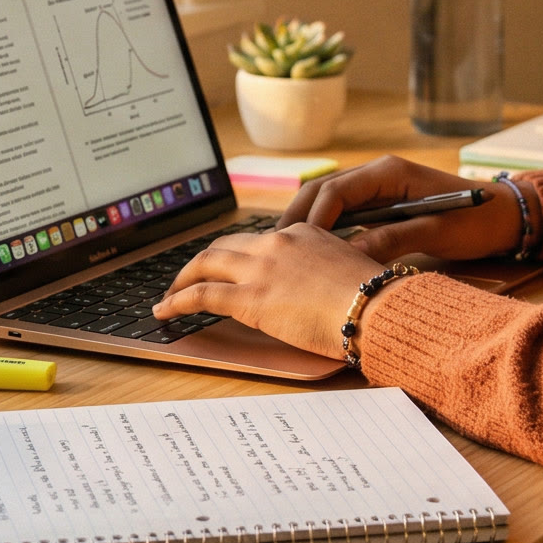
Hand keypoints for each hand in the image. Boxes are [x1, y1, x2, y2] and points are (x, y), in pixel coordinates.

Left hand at [152, 223, 384, 358]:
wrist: (376, 308)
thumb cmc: (373, 299)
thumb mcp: (348, 272)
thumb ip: (324, 272)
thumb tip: (315, 290)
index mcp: (302, 233)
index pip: (258, 240)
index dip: (237, 255)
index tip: (228, 267)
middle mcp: (276, 243)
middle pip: (224, 245)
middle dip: (200, 261)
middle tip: (187, 277)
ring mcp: (260, 268)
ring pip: (205, 263)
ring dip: (182, 278)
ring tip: (169, 294)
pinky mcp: (249, 298)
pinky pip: (200, 294)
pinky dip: (176, 300)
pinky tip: (165, 310)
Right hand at [283, 157, 524, 263]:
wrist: (506, 216)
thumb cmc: (477, 222)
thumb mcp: (435, 232)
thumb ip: (391, 240)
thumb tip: (347, 257)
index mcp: (389, 172)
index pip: (336, 190)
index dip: (313, 219)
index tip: (298, 247)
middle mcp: (379, 174)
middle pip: (324, 190)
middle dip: (299, 217)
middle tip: (275, 248)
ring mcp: (380, 187)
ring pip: (330, 200)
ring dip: (309, 221)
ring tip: (286, 251)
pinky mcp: (384, 203)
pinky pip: (346, 212)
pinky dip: (327, 228)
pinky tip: (315, 251)